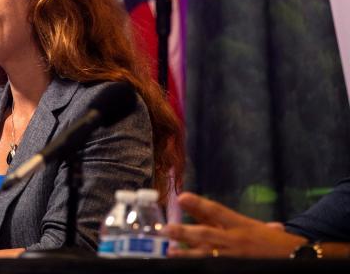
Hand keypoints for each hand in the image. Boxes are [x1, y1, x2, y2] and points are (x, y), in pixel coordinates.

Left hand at [164, 192, 304, 257]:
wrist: (297, 259)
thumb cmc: (274, 241)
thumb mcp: (253, 224)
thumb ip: (227, 218)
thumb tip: (201, 208)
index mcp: (241, 225)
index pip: (217, 211)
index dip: (199, 203)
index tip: (181, 196)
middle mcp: (236, 240)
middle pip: (206, 234)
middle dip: (185, 232)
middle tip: (166, 228)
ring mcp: (235, 257)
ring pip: (206, 255)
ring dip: (187, 254)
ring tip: (169, 251)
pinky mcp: (236, 269)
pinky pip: (214, 267)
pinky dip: (202, 266)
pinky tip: (187, 266)